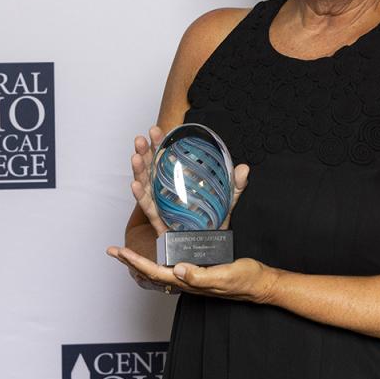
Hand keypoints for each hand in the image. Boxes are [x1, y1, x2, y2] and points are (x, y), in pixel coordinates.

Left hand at [106, 247, 279, 302]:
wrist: (259, 284)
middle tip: (113, 251)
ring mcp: (191, 273)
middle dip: (131, 260)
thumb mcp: (224, 277)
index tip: (120, 251)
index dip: (136, 261)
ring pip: (160, 265)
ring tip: (126, 249)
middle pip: (151, 270)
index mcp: (189, 281)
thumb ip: (201, 276)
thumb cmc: (244, 281)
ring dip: (141, 257)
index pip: (155, 272)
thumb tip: (178, 270)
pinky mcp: (198, 265)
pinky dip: (159, 252)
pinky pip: (173, 259)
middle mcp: (186, 277)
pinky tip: (158, 246)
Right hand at [130, 126, 250, 233]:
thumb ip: (236, 185)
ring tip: (135, 156)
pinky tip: (135, 185)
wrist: (211, 248)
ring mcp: (162, 206)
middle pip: (152, 169)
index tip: (155, 130)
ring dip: (139, 171)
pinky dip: (141, 197)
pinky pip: (149, 209)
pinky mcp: (161, 222)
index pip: (166, 159)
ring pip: (146, 186)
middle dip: (145, 153)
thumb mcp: (228, 200)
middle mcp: (167, 192)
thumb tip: (244, 168)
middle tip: (141, 139)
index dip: (159, 144)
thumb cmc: (214, 222)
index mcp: (179, 182)